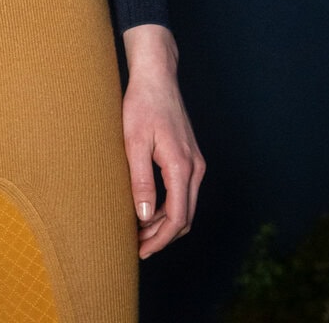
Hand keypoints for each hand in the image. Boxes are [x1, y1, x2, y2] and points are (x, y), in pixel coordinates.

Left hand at [121, 24, 203, 257]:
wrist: (156, 77)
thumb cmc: (141, 105)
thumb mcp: (133, 142)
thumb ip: (140, 180)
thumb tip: (143, 215)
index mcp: (182, 166)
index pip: (177, 217)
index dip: (160, 239)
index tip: (141, 251)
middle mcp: (195, 168)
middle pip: (184, 216)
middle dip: (162, 236)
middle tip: (136, 246)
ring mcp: (195, 163)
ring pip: (185, 206)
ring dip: (164, 223)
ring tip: (137, 231)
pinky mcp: (189, 157)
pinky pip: (182, 192)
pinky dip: (167, 206)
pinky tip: (146, 208)